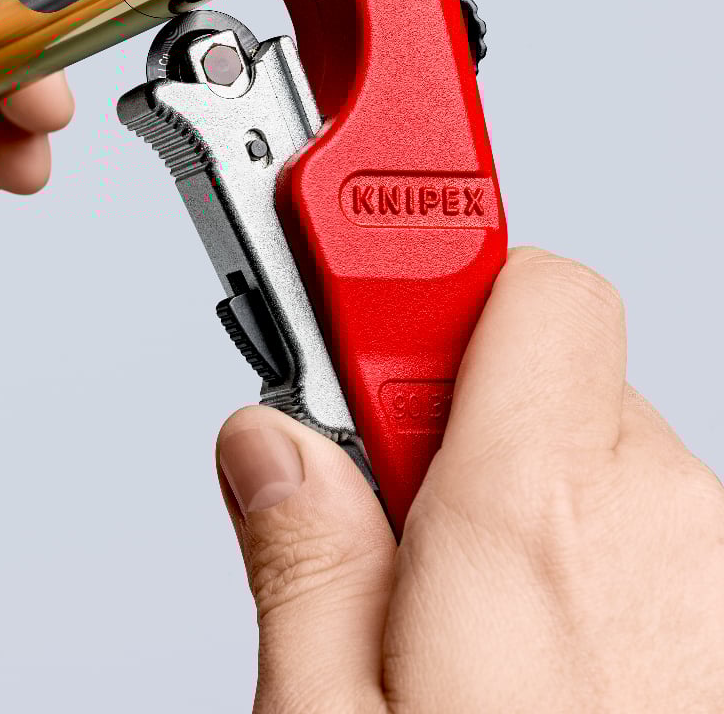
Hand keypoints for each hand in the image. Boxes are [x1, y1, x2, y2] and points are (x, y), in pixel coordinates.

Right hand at [216, 248, 723, 711]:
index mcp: (536, 521)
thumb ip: (301, 558)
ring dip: (527, 503)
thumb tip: (267, 445)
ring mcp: (722, 575)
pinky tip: (544, 658)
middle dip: (457, 420)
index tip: (351, 307)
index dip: (417, 286)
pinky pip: (650, 535)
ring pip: (597, 461)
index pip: (521, 287)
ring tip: (468, 615)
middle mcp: (662, 520)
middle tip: (391, 512)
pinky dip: (591, 562)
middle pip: (545, 375)